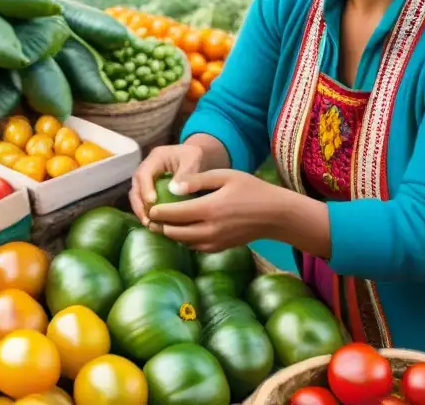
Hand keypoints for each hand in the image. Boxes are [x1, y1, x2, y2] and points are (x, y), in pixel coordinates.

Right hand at [129, 143, 205, 224]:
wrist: (194, 156)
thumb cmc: (193, 156)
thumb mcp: (192, 160)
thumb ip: (185, 173)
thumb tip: (173, 190)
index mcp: (155, 158)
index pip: (144, 173)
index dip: (145, 188)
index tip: (152, 202)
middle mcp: (146, 168)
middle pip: (135, 186)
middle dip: (139, 204)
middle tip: (147, 219)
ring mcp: (146, 179)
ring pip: (136, 195)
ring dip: (140, 210)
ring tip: (149, 224)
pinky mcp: (149, 188)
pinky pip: (143, 200)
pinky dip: (146, 211)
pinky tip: (154, 223)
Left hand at [146, 169, 289, 251]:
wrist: (275, 215)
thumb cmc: (251, 190)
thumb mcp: (225, 176)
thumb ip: (197, 181)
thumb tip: (172, 187)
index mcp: (208, 209)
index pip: (173, 214)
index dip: (157, 212)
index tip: (148, 207)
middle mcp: (209, 229)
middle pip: (173, 232)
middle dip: (159, 225)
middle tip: (149, 216)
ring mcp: (214, 242)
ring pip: (182, 241)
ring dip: (170, 233)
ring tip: (161, 223)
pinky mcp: (219, 248)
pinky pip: (194, 246)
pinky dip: (184, 239)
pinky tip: (181, 229)